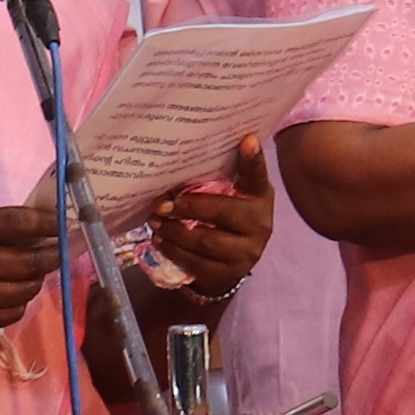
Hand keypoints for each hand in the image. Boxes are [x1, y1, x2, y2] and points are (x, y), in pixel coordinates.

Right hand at [0, 200, 62, 335]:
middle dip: (56, 254)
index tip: (68, 222)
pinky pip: (16, 311)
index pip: (20, 224)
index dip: (49, 223)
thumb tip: (42, 229)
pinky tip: (10, 288)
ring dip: (37, 277)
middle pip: (32, 262)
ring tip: (32, 268)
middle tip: (67, 247)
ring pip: (29, 289)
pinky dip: (20, 299)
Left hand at [142, 144, 273, 306]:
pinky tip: (161, 241)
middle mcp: (259, 224)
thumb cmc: (225, 219)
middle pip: (222, 212)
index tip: (247, 141)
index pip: (256, 176)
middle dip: (187, 206)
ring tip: (155, 222)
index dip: (253, 159)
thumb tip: (177, 159)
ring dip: (174, 231)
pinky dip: (174, 251)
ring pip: (206, 241)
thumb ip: (214, 180)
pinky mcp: (230, 274)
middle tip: (160, 204)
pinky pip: (197, 263)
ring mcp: (247, 252)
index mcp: (259, 197)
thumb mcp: (230, 196)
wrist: (232, 263)